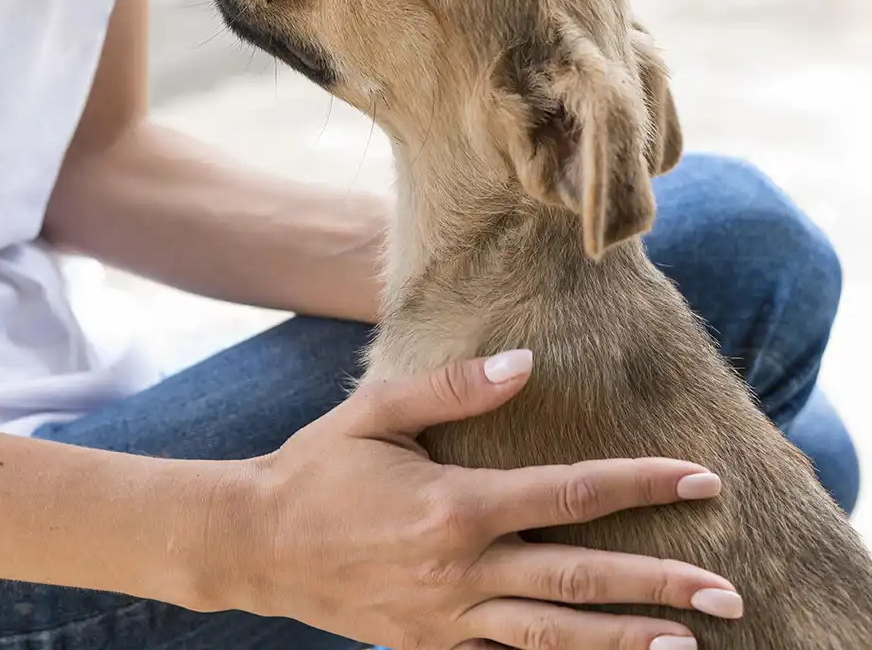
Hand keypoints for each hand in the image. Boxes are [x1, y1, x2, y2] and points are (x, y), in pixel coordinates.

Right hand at [234, 351, 739, 649]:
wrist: (256, 543)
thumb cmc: (317, 468)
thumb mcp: (377, 412)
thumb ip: (455, 388)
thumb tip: (526, 363)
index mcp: (455, 505)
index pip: (571, 493)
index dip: (642, 484)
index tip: (702, 480)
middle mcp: (460, 568)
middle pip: (580, 579)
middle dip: (660, 585)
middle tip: (728, 591)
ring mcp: (446, 617)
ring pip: (553, 635)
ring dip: (624, 640)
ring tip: (686, 644)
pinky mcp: (429, 645)